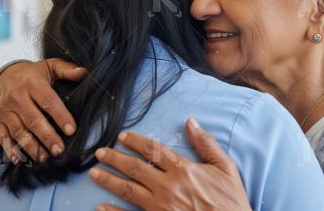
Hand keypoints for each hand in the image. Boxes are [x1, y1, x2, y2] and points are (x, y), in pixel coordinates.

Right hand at [0, 59, 85, 163]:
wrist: (4, 76)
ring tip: (45, 158)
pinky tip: (20, 160)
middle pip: (34, 120)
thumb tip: (84, 72)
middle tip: (60, 150)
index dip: (61, 117)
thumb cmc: (34, 74)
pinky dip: (10, 150)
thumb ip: (67, 69)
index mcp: (32, 83)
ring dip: (32, 147)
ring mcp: (5, 110)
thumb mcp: (50, 66)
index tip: (71, 130)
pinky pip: (3, 137)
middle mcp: (16, 97)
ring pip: (19, 131)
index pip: (49, 102)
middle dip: (47, 137)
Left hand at [90, 117, 251, 210]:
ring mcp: (160, 206)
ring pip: (129, 190)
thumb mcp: (226, 167)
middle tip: (99, 152)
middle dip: (115, 159)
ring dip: (109, 180)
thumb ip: (206, 144)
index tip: (122, 136)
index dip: (136, 142)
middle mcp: (168, 186)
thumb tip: (191, 122)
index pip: (154, 150)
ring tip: (94, 173)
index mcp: (184, 170)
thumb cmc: (230, 200)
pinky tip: (100, 206)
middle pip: (136, 168)